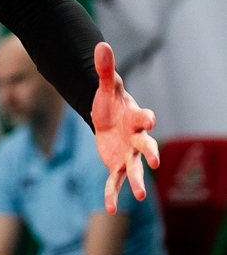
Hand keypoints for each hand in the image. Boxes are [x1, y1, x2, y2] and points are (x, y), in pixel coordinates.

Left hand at [91, 42, 160, 213]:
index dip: (146, 118)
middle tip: (153, 162)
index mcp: (135, 118)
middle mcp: (136, 139)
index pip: (143, 117)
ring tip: (138, 196)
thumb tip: (101, 45)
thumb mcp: (105, 87)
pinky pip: (115, 182)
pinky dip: (112, 194)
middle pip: (146, 146)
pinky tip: (110, 209)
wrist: (107, 120)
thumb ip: (104, 69)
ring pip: (134, 169)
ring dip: (136, 182)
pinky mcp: (116, 166)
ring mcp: (127, 155)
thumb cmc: (110, 103)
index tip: (149, 119)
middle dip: (150, 153)